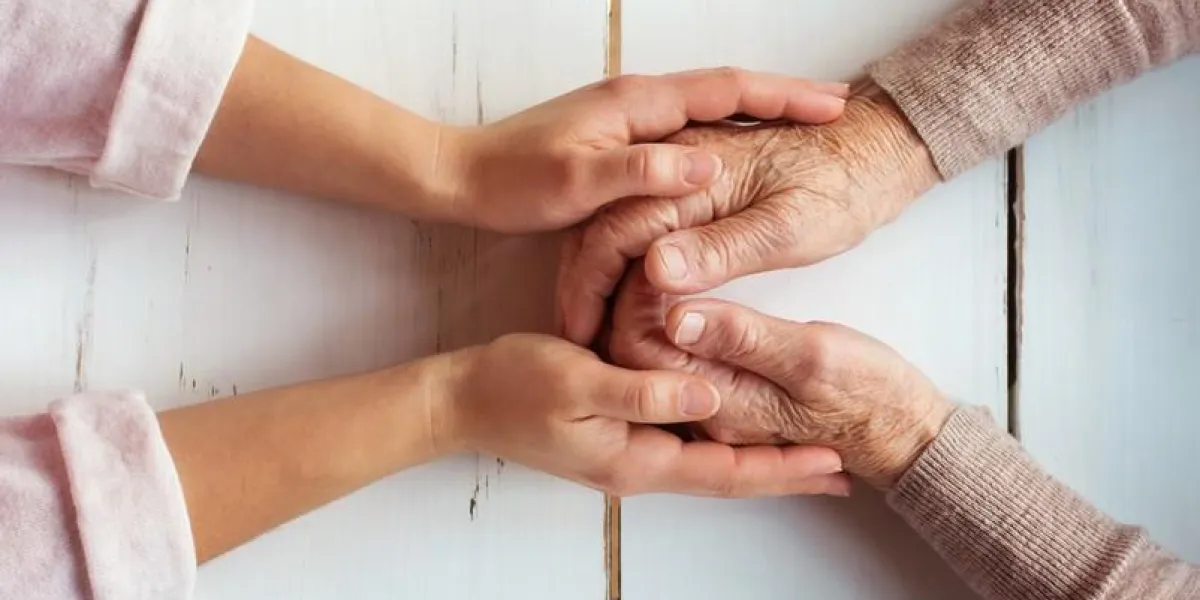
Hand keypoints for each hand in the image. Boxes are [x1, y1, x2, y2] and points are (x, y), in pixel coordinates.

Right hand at [435, 333, 850, 496]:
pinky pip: (686, 443)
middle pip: (727, 474)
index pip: (726, 471)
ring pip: (709, 460)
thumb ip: (645, 392)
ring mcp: (628, 452)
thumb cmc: (514, 386)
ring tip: (804, 451)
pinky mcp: (618, 434)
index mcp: (636, 458)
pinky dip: (722, 438)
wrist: (462, 399)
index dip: (782, 471)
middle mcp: (639, 464)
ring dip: (759, 458)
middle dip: (783, 473)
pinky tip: (738, 423)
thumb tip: (710, 395)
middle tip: (839, 468)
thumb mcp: (580, 381)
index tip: (833, 465)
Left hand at [442, 68, 848, 233]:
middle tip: (836, 108)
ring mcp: (629, 118)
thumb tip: (704, 167)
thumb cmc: (513, 181)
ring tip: (805, 123)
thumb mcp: (576, 183)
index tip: (833, 105)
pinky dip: (727, 130)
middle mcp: (638, 101)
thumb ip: (639, 173)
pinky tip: (740, 150)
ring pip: (711, 107)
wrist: (461, 177)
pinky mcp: (619, 138)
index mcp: (638, 104)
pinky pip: (689, 127)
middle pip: (728, 88)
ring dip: (759, 111)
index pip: (727, 88)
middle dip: (784, 96)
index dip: (783, 97)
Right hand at [558, 89, 939, 344]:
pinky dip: (623, 267)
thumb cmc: (840, 187)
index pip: (613, 230)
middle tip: (576, 341)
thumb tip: (653, 272)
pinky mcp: (691, 191)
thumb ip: (721, 250)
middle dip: (582, 286)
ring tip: (591, 331)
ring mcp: (678, 177)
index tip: (581, 332)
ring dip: (597, 278)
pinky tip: (624, 304)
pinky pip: (639, 228)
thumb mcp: (788, 228)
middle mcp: (674, 168)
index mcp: (690, 174)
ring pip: (615, 229)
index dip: (590, 285)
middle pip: (602, 229)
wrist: (872, 149)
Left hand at [606, 266, 952, 488]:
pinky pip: (677, 353)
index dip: (634, 295)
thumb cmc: (868, 393)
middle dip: (632, 296)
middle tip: (653, 245)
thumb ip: (743, 336)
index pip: (635, 350)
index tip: (656, 251)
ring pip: (651, 350)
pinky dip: (669, 315)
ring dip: (649, 303)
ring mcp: (710, 402)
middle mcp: (699, 410)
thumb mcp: (813, 355)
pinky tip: (682, 282)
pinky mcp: (725, 390)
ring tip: (664, 255)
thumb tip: (675, 314)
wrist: (901, 429)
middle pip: (631, 352)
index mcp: (715, 403)